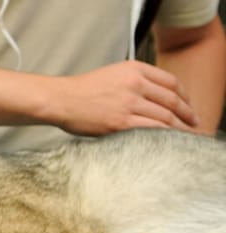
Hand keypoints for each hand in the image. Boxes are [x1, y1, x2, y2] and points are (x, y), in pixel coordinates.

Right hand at [50, 60, 199, 135]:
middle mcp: (135, 83)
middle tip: (193, 122)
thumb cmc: (82, 91)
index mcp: (134, 69)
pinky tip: (168, 141)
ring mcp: (128, 103)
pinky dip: (165, 136)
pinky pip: (152, 130)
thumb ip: (134, 80)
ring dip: (179, 127)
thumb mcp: (112, 74)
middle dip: (187, 113)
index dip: (184, 95)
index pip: (171, 81)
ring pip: (165, 116)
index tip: (188, 105)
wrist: (60, 99)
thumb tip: (154, 97)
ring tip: (185, 135)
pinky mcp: (121, 122)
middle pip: (172, 100)